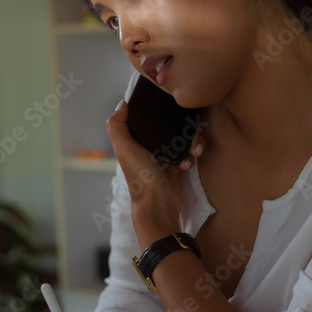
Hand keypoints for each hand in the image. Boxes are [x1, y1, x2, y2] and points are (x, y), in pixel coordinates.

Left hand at [106, 99, 205, 250]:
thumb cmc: (141, 177)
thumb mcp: (125, 149)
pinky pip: (187, 154)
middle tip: (191, 131)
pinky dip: (191, 157)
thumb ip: (117, 126)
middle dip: (181, 127)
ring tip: (194, 150)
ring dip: (191, 142)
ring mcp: (162, 157)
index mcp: (133, 141)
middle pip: (167, 127)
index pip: (145, 118)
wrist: (159, 206)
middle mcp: (146, 147)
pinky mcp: (175, 167)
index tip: (170, 105)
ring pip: (181, 139)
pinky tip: (188, 164)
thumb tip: (123, 105)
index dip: (155, 111)